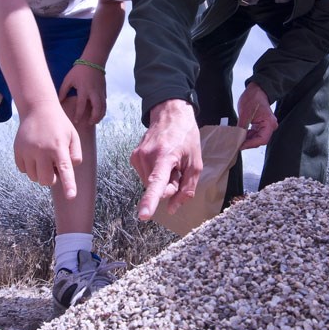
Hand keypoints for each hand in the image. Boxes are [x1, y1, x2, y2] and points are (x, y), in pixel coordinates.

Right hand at [14, 101, 81, 197]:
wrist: (38, 108)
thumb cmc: (59, 124)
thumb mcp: (73, 136)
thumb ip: (76, 155)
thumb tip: (68, 170)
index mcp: (58, 146)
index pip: (65, 169)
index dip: (68, 184)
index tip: (71, 197)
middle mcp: (41, 150)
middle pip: (46, 180)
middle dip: (51, 178)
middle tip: (54, 164)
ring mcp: (27, 150)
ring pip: (34, 177)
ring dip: (40, 173)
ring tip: (45, 157)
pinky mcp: (17, 151)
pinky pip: (23, 170)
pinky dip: (30, 167)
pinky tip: (34, 154)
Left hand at [58, 63, 105, 124]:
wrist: (93, 61)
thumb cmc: (79, 70)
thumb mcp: (68, 79)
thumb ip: (63, 91)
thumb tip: (58, 101)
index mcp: (84, 90)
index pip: (81, 106)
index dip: (79, 115)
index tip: (76, 121)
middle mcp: (94, 92)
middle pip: (97, 109)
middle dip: (94, 118)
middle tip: (89, 123)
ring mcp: (100, 92)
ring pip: (103, 107)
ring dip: (100, 116)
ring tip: (94, 121)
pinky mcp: (104, 91)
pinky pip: (105, 103)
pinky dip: (103, 110)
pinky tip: (99, 113)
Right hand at [130, 99, 201, 219]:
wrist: (170, 114)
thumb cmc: (186, 136)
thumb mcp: (195, 163)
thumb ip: (187, 188)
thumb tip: (172, 209)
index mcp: (165, 156)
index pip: (156, 183)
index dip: (150, 200)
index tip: (143, 214)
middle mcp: (147, 157)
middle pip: (157, 189)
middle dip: (169, 186)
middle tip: (178, 168)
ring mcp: (137, 157)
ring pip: (150, 184)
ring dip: (162, 179)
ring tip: (169, 161)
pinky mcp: (133, 157)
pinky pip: (146, 177)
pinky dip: (155, 174)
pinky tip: (162, 161)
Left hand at [237, 82, 277, 149]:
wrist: (257, 90)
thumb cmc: (253, 98)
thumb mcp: (245, 113)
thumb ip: (241, 127)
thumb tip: (236, 138)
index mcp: (269, 123)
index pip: (261, 139)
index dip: (250, 144)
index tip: (240, 146)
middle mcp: (270, 126)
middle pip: (259, 140)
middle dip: (248, 143)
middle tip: (237, 145)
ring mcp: (266, 126)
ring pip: (257, 138)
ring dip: (247, 140)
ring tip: (237, 140)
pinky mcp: (261, 125)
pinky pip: (255, 134)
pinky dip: (248, 135)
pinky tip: (240, 135)